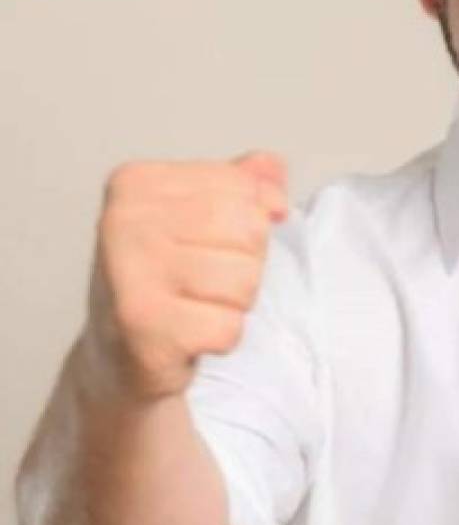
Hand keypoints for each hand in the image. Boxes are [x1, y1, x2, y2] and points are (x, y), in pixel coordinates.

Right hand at [82, 151, 288, 402]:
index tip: (209, 244)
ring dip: (235, 303)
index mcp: (139, 183)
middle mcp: (126, 221)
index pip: (244, 186)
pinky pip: (228, 326)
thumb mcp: (198, 215)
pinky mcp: (144, 326)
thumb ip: (242, 184)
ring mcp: (130, 273)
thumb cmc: (164, 279)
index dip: (250, 222)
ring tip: (197, 307)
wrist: (119, 354)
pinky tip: (189, 336)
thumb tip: (273, 170)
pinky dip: (221, 337)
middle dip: (247, 263)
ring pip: (245, 279)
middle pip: (250, 230)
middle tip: (205, 281)